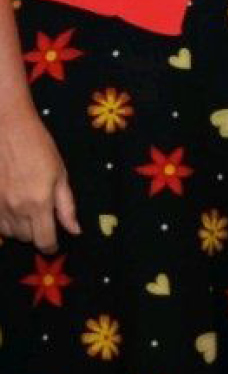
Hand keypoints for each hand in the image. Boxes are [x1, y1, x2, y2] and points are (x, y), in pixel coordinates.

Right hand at [0, 112, 77, 251]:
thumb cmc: (38, 147)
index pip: (44, 240)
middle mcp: (15, 209)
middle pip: (26, 238)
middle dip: (36, 233)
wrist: (6, 128)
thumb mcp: (60, 174)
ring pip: (8, 233)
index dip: (51, 246)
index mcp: (38, 203)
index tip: (54, 242)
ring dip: (19, 228)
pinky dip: (4, 221)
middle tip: (42, 215)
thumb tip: (75, 230)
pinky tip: (11, 205)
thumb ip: (67, 206)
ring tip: (27, 208)